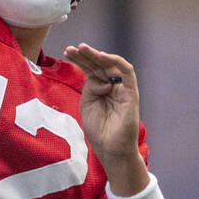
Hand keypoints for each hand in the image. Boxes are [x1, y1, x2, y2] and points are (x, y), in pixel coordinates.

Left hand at [63, 43, 146, 189]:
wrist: (111, 149)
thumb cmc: (99, 130)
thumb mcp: (87, 104)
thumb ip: (91, 87)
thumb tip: (100, 78)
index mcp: (100, 88)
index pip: (91, 69)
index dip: (80, 60)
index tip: (67, 52)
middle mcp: (112, 85)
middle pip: (99, 64)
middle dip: (85, 55)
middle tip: (72, 48)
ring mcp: (122, 88)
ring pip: (111, 64)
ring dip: (96, 55)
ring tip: (82, 48)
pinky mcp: (131, 92)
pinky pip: (127, 72)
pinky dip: (115, 61)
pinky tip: (101, 56)